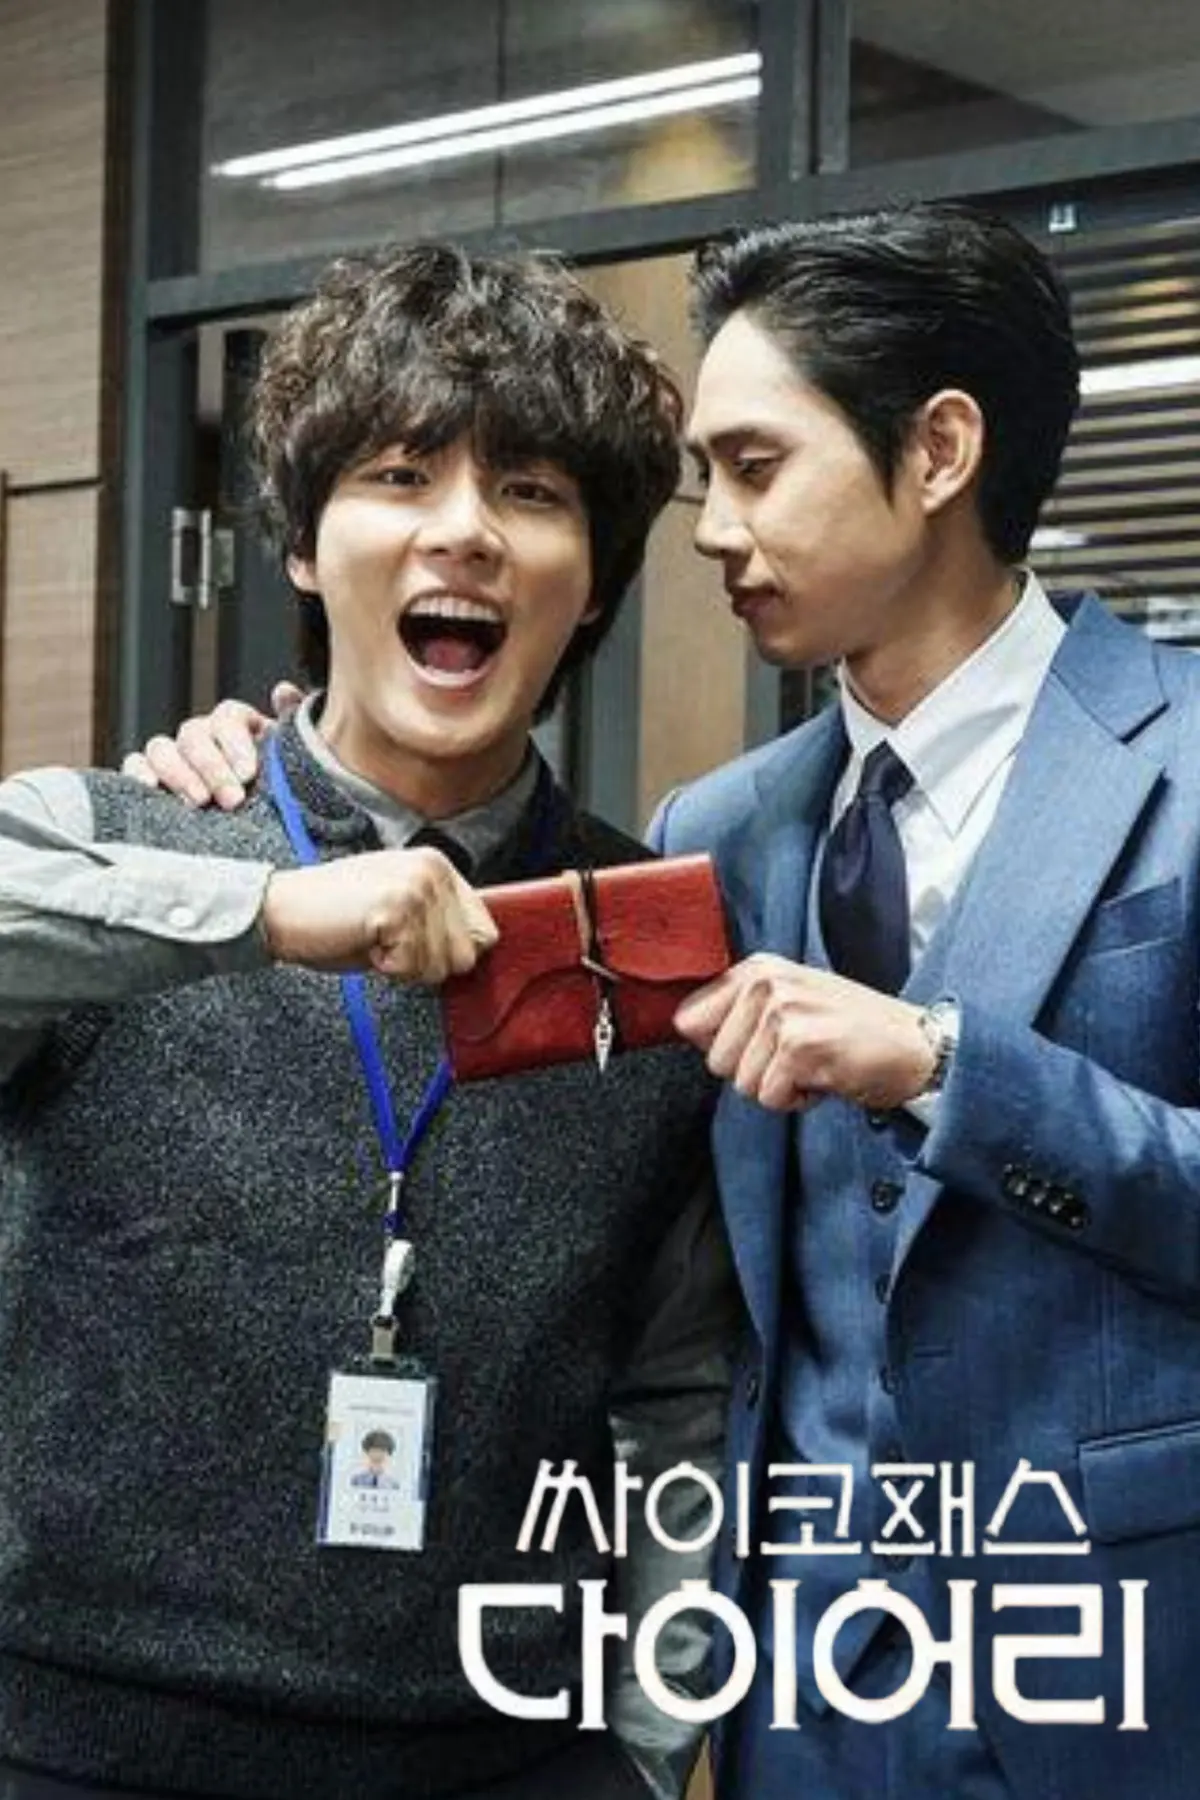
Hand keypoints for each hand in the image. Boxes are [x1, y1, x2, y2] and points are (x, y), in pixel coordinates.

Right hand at [121, 682, 303, 809]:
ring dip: (178, 773)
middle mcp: (201, 737)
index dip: (236, 742)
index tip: (249, 773)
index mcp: (236, 727)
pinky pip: (134, 765)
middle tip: (232, 799)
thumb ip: (293, 727)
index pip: (228, 717)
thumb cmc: (278, 795)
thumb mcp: (293, 764)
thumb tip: (282, 691)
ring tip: (199, 803)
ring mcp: (173, 757)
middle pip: (194, 735)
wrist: (266, 831)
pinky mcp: (150, 780)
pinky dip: (138, 772)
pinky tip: (151, 788)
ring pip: (161, 747)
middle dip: (212, 767)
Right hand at [262, 844, 498, 983]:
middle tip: (386, 941)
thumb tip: (476, 951)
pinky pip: (411, 968)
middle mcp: (434, 870)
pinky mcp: (398, 909)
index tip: (412, 944)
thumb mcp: (399, 909)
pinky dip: (384, 968)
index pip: (484, 932)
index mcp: (438, 866)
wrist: (280, 909)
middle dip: (425, 963)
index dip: (449, 952)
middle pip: (466, 956)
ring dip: (404, 966)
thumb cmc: (335, 915)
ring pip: (440, 967)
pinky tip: (362, 940)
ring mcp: (418, 888)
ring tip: (372, 938)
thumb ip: (438, 921)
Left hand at [673, 953, 934, 1112]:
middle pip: (714, 1060)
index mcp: (758, 969)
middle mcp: (766, 983)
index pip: (689, 1018)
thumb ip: (741, 1011)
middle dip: (754, 1072)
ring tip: (816, 1064)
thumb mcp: (792, 1003)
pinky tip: (826, 1077)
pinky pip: (769, 1098)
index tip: (754, 1048)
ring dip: (780, 1087)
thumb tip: (684, 1028)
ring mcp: (783, 1012)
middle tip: (799, 1057)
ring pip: (741, 1083)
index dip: (719, 1046)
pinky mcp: (800, 1046)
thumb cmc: (855, 1032)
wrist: (918, 1047)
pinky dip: (798, 1101)